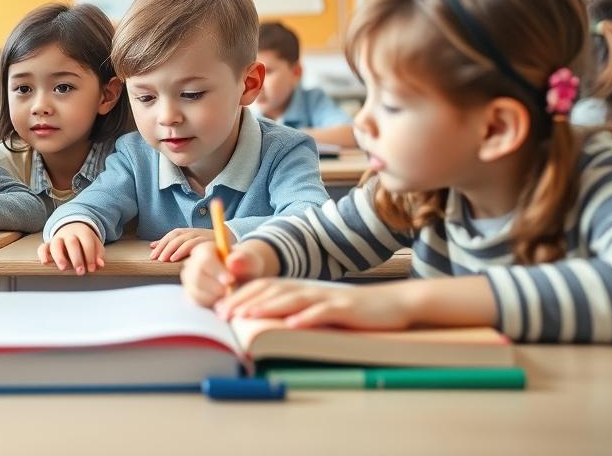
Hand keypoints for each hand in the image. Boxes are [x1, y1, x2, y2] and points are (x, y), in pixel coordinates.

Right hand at [37, 222, 104, 274]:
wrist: (73, 228)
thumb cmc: (85, 241)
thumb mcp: (96, 245)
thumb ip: (99, 255)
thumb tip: (100, 264)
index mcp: (83, 233)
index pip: (87, 243)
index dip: (90, 257)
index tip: (92, 268)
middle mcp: (69, 235)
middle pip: (71, 242)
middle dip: (76, 258)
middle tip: (80, 271)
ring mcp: (58, 239)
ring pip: (56, 244)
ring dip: (59, 256)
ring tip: (63, 268)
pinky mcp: (48, 245)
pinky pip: (42, 247)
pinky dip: (42, 254)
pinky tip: (45, 262)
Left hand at [149, 227, 217, 261]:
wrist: (231, 240)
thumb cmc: (207, 245)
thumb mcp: (188, 243)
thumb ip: (171, 244)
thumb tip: (152, 245)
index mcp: (188, 232)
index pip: (171, 235)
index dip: (161, 243)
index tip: (152, 254)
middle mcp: (193, 232)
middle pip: (175, 237)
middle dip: (164, 247)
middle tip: (155, 258)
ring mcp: (201, 235)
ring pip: (183, 239)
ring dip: (171, 249)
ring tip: (163, 259)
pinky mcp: (208, 241)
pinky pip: (193, 244)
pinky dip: (183, 250)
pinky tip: (175, 258)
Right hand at [182, 241, 273, 307]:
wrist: (243, 277)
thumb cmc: (246, 267)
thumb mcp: (250, 262)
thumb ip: (243, 260)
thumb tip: (231, 262)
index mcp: (205, 249)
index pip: (204, 260)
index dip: (217, 271)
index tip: (231, 280)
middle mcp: (193, 262)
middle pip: (196, 276)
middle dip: (215, 287)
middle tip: (231, 292)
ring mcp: (190, 278)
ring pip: (195, 290)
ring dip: (213, 296)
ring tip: (229, 295)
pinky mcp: (191, 292)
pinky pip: (196, 300)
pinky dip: (210, 303)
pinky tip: (223, 300)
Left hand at [218, 278, 415, 329]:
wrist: (392, 304)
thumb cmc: (350, 311)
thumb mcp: (317, 309)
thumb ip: (293, 311)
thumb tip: (262, 323)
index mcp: (300, 288)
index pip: (264, 287)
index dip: (241, 296)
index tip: (219, 308)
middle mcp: (309, 289)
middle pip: (271, 290)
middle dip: (244, 301)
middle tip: (223, 314)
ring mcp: (327, 297)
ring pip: (292, 299)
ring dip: (266, 307)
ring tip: (246, 316)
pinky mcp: (345, 308)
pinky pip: (323, 312)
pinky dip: (306, 318)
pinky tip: (291, 325)